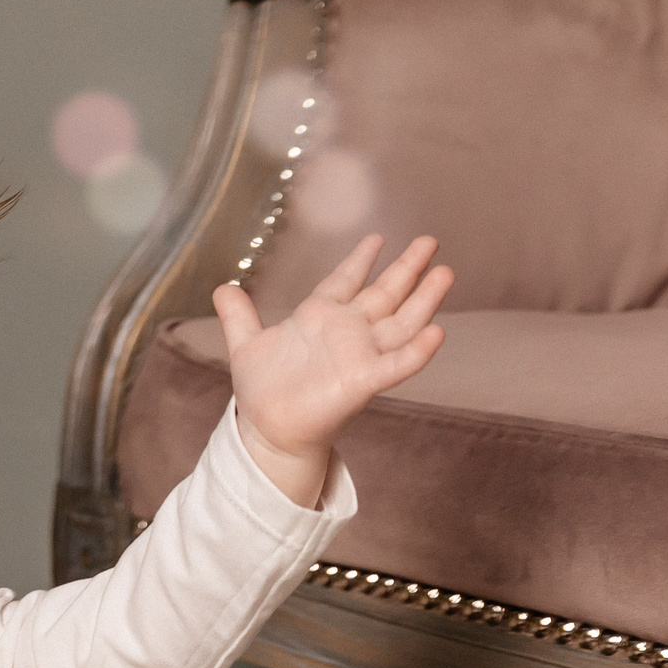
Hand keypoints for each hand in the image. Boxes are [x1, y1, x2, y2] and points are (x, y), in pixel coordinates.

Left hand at [213, 233, 452, 506]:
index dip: (360, 260)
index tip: (377, 238)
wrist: (267, 429)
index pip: (345, 281)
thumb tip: (221, 288)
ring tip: (445, 273)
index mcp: (319, 317)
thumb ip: (238, 316)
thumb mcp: (246, 345)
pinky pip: (397, 364)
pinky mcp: (364, 381)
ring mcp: (359, 354)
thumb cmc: (263, 390)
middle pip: (384, 294)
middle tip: (430, 241)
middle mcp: (346, 332)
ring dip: (424, 299)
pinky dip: (417, 350)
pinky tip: (437, 332)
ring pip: (401, 322)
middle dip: (407, 269)